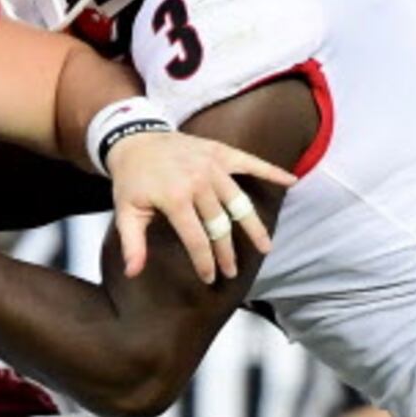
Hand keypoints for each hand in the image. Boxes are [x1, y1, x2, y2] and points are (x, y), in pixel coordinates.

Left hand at [104, 127, 287, 282]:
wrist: (135, 138)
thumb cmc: (131, 179)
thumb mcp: (125, 211)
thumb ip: (132, 243)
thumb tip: (132, 273)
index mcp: (175, 198)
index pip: (196, 239)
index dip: (204, 262)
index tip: (210, 278)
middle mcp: (198, 181)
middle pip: (220, 225)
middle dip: (226, 252)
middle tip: (232, 271)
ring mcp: (212, 165)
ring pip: (239, 202)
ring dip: (253, 226)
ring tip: (265, 247)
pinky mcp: (220, 152)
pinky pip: (250, 162)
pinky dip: (271, 171)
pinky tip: (290, 181)